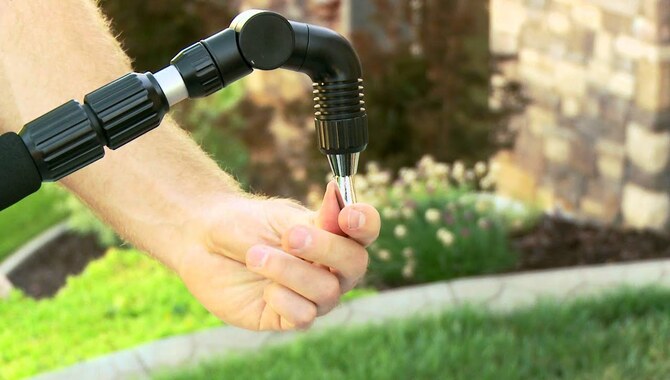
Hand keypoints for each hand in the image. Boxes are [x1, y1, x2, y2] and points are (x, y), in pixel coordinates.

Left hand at [174, 182, 380, 330]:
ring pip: (326, 292)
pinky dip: (283, 299)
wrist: (201, 242)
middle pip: (355, 264)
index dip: (365, 223)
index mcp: (332, 235)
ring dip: (289, 271)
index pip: (365, 230)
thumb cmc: (242, 225)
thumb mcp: (277, 217)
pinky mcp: (288, 318)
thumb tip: (339, 196)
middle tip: (290, 237)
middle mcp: (330, 268)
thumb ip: (312, 219)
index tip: (347, 215)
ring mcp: (312, 295)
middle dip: (324, 249)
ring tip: (255, 256)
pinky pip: (303, 316)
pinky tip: (263, 288)